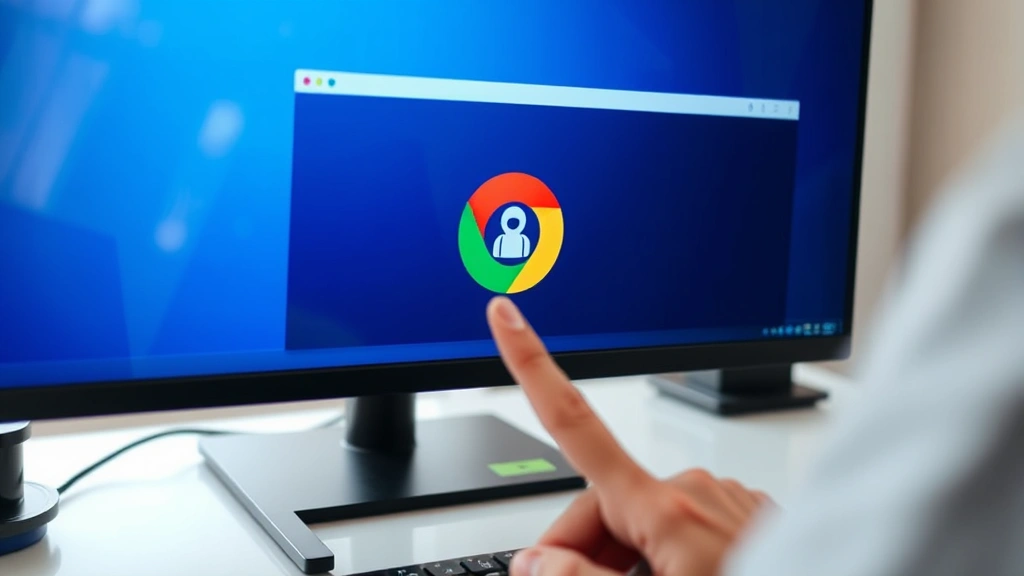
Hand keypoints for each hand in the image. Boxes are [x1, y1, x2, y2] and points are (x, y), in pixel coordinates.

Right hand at [486, 297, 771, 575]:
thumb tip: (535, 561)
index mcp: (666, 508)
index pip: (576, 425)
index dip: (532, 366)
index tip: (508, 315)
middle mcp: (695, 489)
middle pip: (603, 502)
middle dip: (579, 551)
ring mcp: (726, 501)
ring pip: (644, 520)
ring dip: (626, 560)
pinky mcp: (749, 516)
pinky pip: (687, 526)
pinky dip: (668, 557)